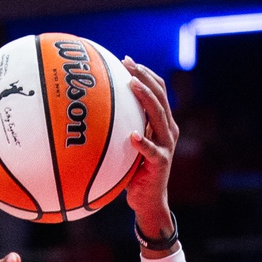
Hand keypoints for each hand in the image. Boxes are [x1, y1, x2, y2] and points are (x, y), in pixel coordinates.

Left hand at [122, 58, 177, 236]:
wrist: (148, 201)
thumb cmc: (134, 173)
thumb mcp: (127, 147)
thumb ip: (121, 129)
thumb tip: (93, 113)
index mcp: (162, 123)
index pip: (158, 91)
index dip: (144, 73)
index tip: (126, 60)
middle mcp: (168, 130)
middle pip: (160, 96)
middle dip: (144, 77)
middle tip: (128, 65)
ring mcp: (166, 145)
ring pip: (159, 115)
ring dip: (146, 98)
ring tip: (132, 85)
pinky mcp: (161, 162)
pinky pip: (152, 151)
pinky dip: (142, 142)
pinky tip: (132, 135)